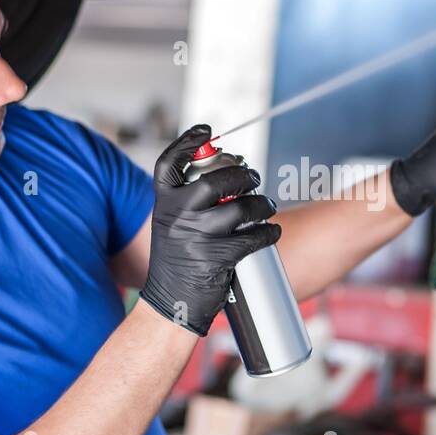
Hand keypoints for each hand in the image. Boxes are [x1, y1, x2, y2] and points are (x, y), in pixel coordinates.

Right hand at [139, 125, 280, 335]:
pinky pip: (253, 236)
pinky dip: (269, 232)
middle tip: (255, 178)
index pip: (169, 162)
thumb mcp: (171, 224)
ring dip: (262, 206)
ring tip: (267, 208)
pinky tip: (272, 231)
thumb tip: (227, 175)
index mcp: (164, 203)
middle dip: (243, 176)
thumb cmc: (176, 261)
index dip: (187, 142)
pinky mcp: (217, 257)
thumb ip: (189, 201)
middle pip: (217, 180)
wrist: (170, 304)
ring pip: (242, 208)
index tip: (206, 130)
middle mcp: (177, 215)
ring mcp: (197, 236)